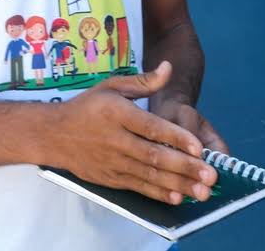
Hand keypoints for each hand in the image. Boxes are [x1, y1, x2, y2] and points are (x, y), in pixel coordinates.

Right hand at [46, 61, 217, 204]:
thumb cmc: (87, 107)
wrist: (53, 135)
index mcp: (117, 113)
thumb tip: (169, 68)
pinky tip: (177, 197)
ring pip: (149, 175)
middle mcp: (115, 139)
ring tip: (202, 191)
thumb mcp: (112, 86)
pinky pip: (138, 187)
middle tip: (211, 175)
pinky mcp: (111, 178)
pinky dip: (158, 193)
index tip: (199, 147)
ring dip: (178, 184)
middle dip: (185, 167)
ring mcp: (113, 162)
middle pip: (154, 155)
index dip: (176, 138)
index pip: (151, 127)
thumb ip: (143, 81)